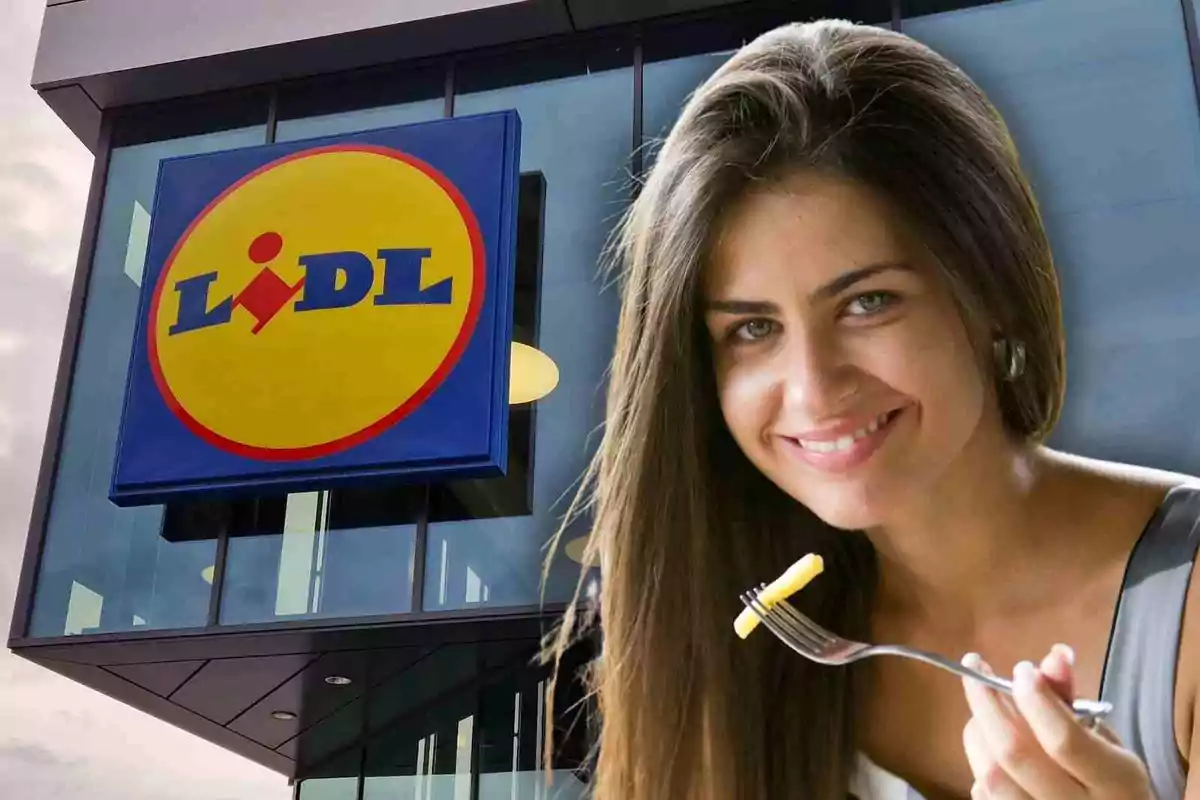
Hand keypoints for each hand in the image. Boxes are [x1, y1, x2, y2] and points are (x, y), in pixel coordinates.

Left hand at [960, 645, 1152, 798]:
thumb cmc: (1109, 781)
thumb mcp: (1105, 741)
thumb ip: (1072, 700)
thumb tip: (1054, 655)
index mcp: (1115, 783)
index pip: (1064, 740)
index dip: (1036, 700)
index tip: (1022, 668)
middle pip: (1015, 755)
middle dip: (987, 702)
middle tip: (975, 665)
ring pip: (991, 775)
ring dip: (977, 730)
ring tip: (982, 705)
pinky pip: (983, 792)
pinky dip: (979, 759)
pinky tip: (987, 741)